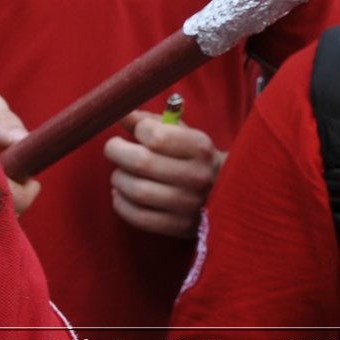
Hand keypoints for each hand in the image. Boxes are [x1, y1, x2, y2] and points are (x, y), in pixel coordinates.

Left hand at [104, 111, 222, 236]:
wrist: (226, 193)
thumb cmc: (194, 157)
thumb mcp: (182, 133)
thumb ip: (150, 121)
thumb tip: (119, 113)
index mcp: (200, 148)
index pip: (157, 136)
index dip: (138, 129)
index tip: (136, 130)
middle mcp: (197, 176)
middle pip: (142, 163)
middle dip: (117, 152)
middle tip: (113, 148)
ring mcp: (188, 205)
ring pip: (137, 191)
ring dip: (118, 179)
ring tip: (120, 173)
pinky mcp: (179, 227)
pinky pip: (138, 217)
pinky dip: (121, 204)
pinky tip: (121, 194)